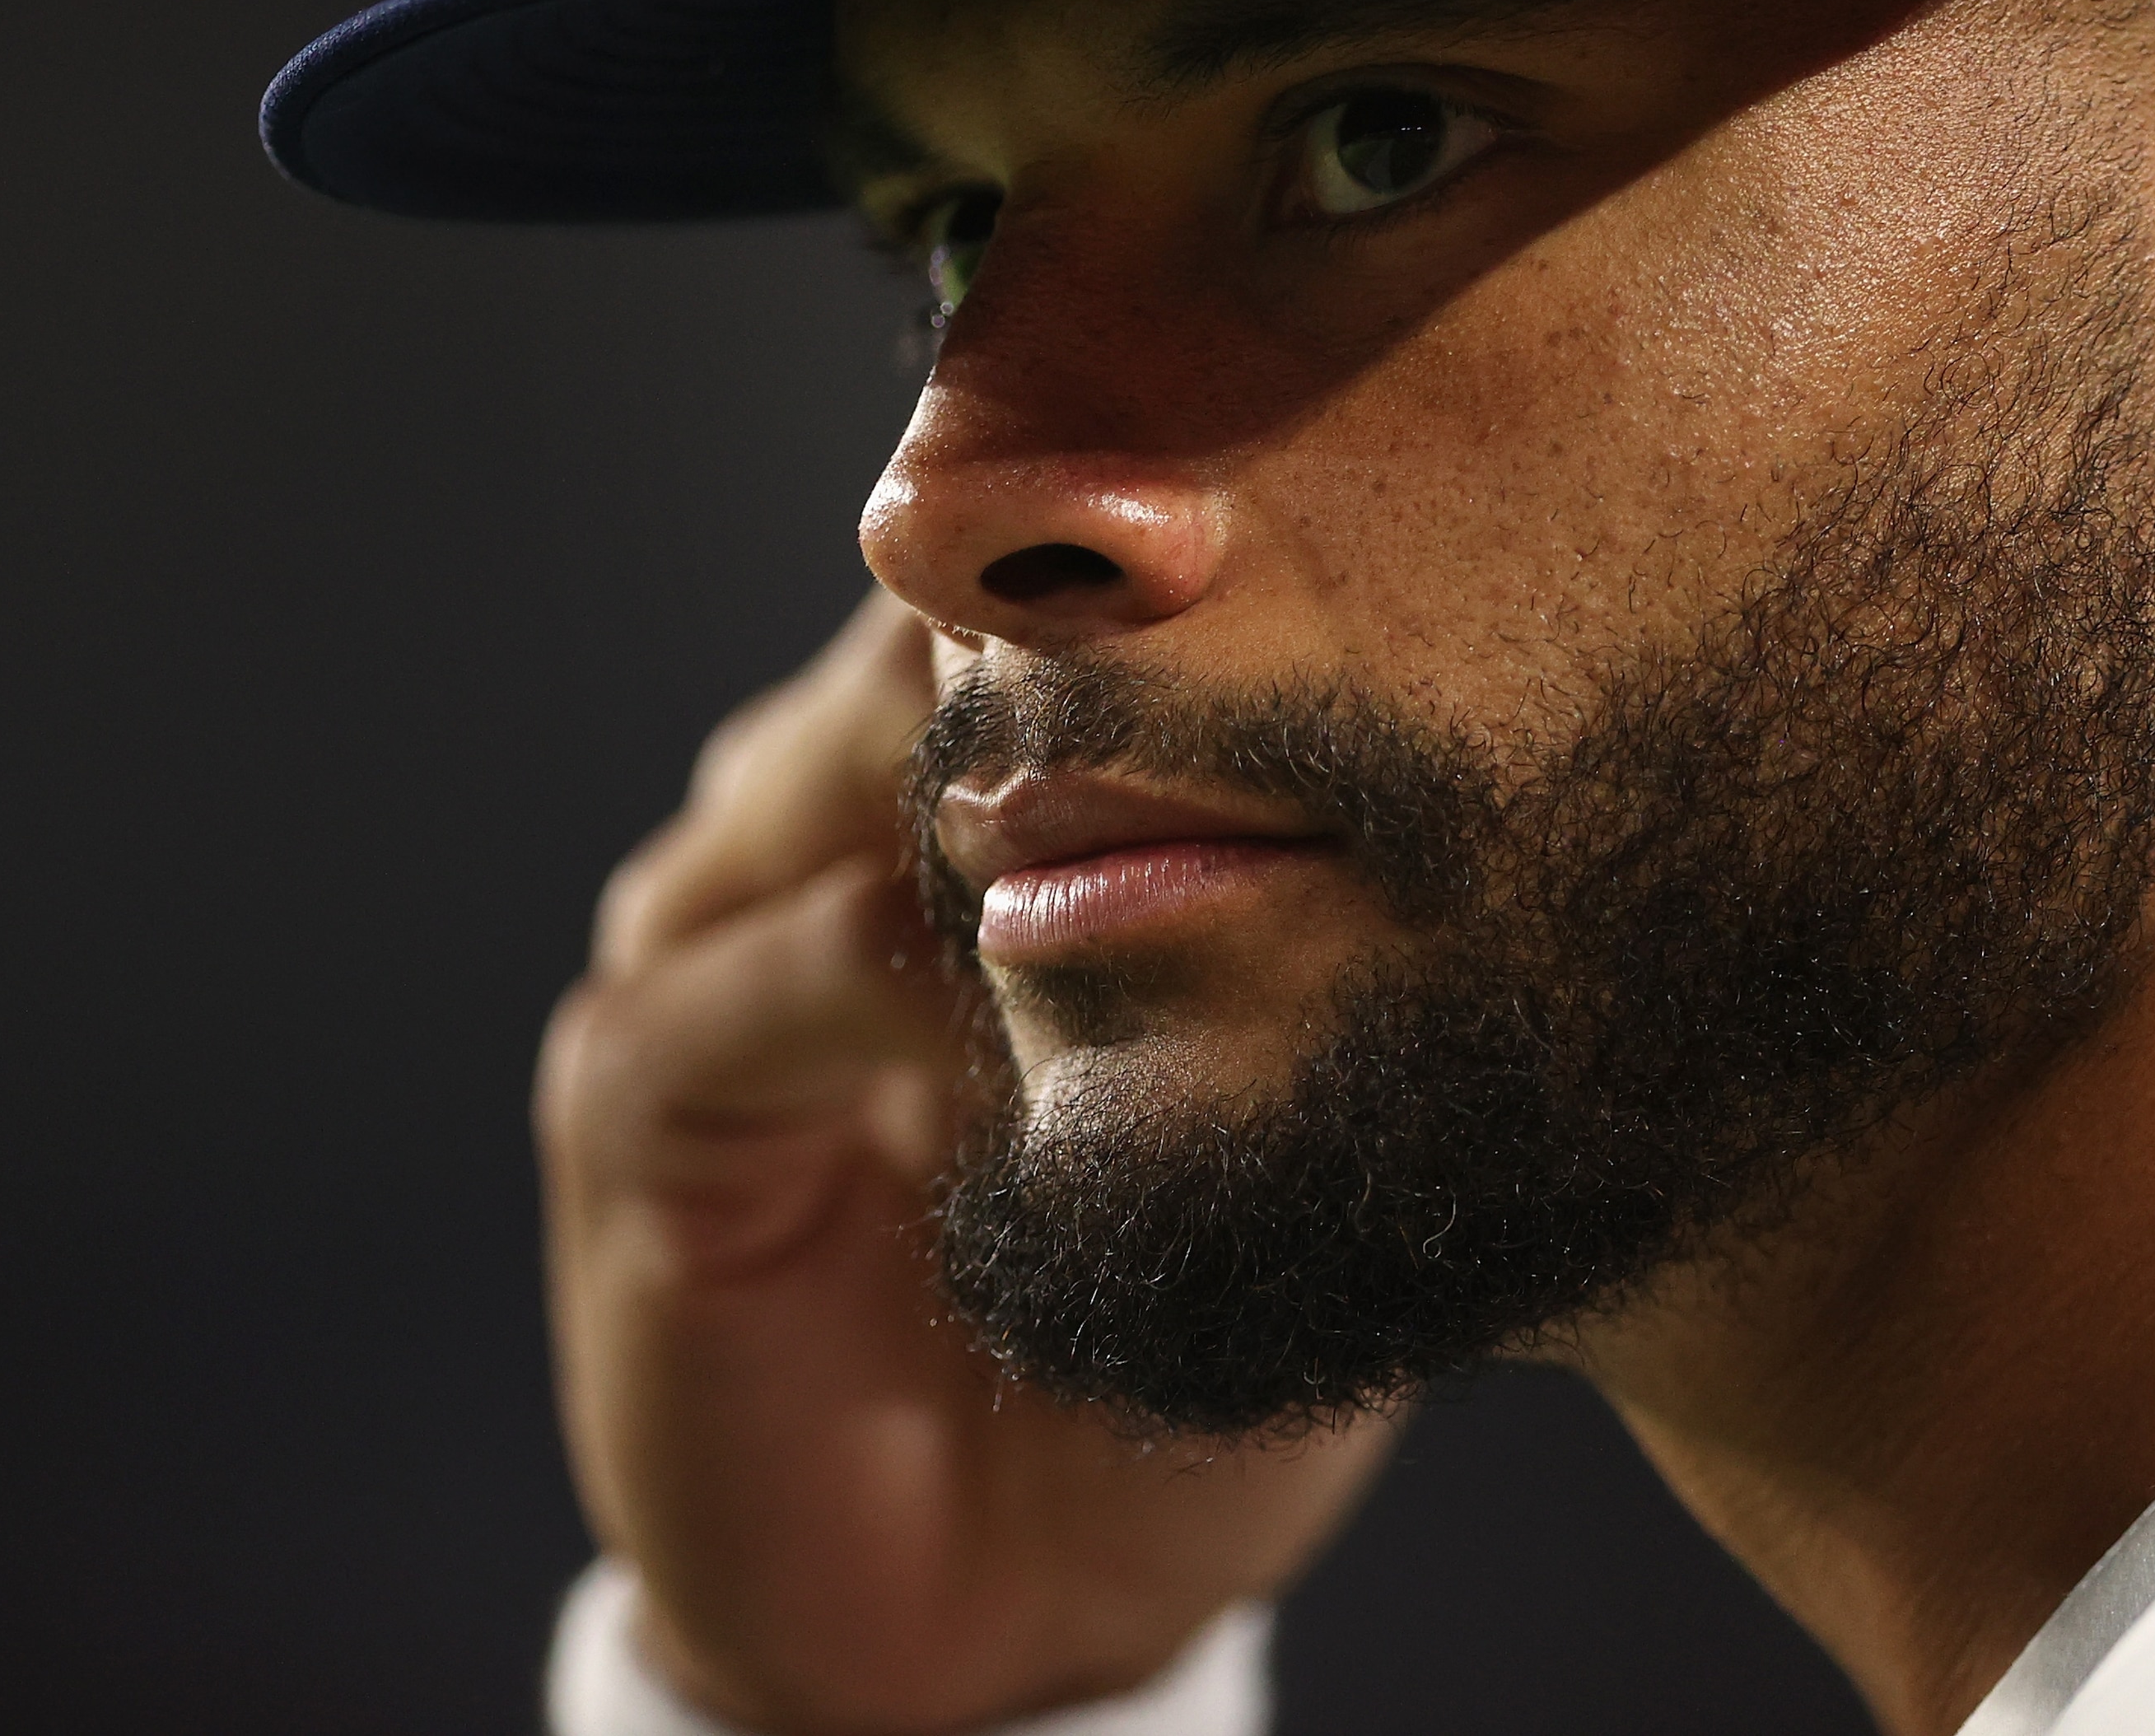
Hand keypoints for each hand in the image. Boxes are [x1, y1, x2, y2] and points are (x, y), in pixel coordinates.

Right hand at [538, 591, 1392, 1733]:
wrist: (992, 1638)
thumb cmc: (1146, 1371)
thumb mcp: (1269, 1157)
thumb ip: (1318, 995)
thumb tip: (1515, 830)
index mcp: (954, 813)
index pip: (1038, 617)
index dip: (1161, 572)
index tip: (1330, 529)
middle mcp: (814, 830)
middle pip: (924, 638)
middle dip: (1075, 630)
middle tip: (1244, 605)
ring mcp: (708, 942)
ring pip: (835, 765)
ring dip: (997, 785)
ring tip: (1152, 805)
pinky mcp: (639, 1097)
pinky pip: (751, 981)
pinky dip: (880, 972)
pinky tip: (1005, 1010)